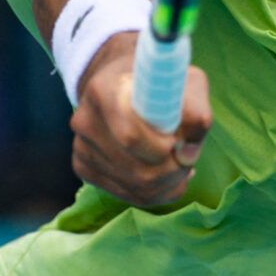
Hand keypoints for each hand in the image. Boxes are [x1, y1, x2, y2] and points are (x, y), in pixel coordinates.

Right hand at [69, 30, 210, 207]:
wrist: (122, 85)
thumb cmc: (159, 83)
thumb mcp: (185, 82)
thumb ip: (195, 113)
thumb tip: (188, 156)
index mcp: (104, 90)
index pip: (131, 136)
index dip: (162, 148)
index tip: (179, 142)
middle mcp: (85, 120)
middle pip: (133, 166)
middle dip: (170, 171)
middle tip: (186, 160)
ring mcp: (81, 146)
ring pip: (131, 185)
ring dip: (165, 184)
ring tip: (178, 166)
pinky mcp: (83, 166)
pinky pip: (124, 194)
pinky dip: (153, 193)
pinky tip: (163, 175)